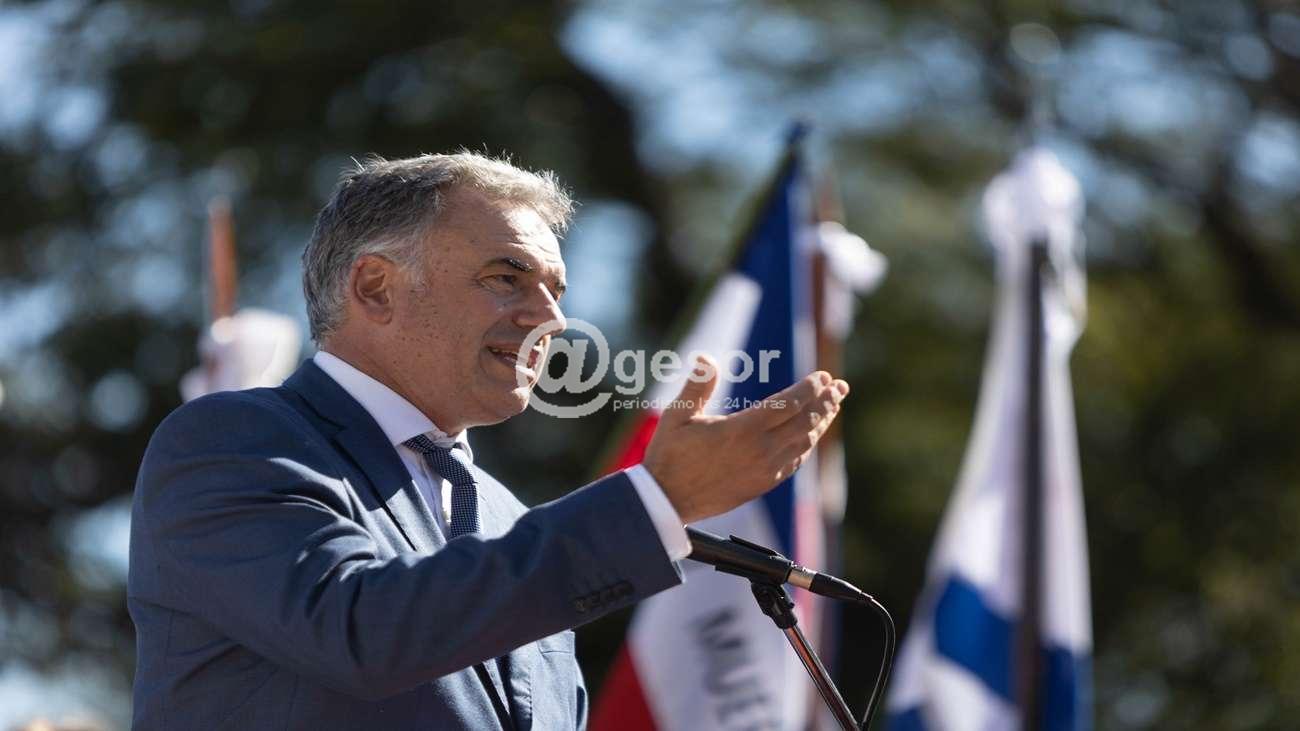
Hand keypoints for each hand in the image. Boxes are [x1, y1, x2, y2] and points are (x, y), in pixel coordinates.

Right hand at [641, 355, 848, 523]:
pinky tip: (809, 435)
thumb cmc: (669, 455)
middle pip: (805, 421)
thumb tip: (705, 357)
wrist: (667, 501)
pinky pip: (794, 461)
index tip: (823, 376)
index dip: (810, 388)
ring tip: (832, 405)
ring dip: (821, 422)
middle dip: (826, 402)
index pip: (789, 403)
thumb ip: (697, 385)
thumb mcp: (677, 416)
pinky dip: (807, 444)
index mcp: (743, 430)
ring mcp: (764, 470)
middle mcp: (760, 450)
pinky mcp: (762, 484)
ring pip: (804, 442)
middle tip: (840, 386)